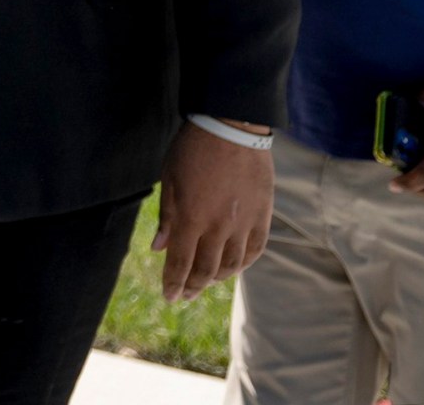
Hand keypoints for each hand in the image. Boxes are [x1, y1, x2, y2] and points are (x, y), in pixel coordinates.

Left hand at [152, 120, 273, 301]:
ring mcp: (244, 223)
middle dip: (193, 287)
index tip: (169, 297)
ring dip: (217, 278)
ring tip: (206, 281)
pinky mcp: (263, 215)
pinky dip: (244, 264)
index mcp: (191, 218)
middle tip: (185, 295)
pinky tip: (234, 267)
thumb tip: (159, 249)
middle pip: (206, 269)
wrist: (232, 126)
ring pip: (232, 265)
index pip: (180, 264)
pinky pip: (255, 250)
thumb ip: (167, 218)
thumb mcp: (169, 180)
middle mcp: (219, 227)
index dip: (173, 284)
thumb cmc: (192, 149)